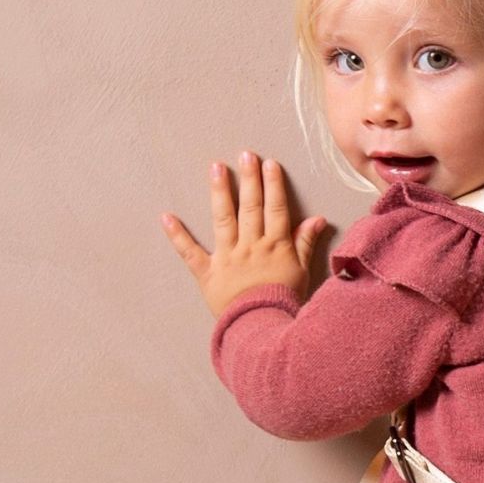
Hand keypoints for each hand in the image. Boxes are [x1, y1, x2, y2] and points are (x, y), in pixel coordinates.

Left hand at [163, 151, 328, 319]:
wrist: (262, 328)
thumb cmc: (284, 302)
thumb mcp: (302, 273)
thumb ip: (306, 244)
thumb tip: (318, 219)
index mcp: (275, 247)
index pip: (276, 210)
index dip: (273, 186)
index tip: (270, 164)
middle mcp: (250, 246)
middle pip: (251, 208)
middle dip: (249, 179)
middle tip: (245, 154)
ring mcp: (227, 258)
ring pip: (224, 220)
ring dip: (220, 192)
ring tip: (216, 168)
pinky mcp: (207, 273)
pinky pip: (190, 253)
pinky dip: (177, 235)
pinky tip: (166, 217)